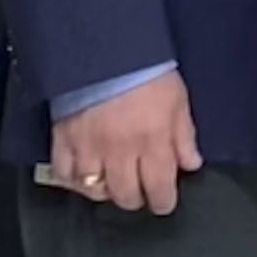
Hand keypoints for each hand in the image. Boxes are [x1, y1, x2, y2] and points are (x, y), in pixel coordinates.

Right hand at [49, 73, 200, 213]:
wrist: (105, 53)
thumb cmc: (147, 73)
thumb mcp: (178, 101)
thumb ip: (184, 136)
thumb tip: (192, 164)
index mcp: (153, 141)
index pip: (159, 187)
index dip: (163, 201)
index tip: (164, 203)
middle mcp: (121, 152)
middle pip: (126, 195)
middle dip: (136, 198)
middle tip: (140, 192)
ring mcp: (90, 149)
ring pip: (96, 190)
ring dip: (107, 192)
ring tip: (114, 184)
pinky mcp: (64, 141)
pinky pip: (65, 175)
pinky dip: (75, 182)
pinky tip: (85, 177)